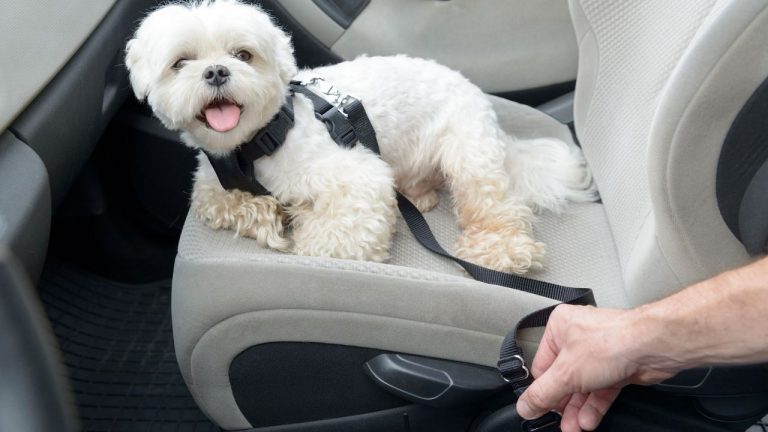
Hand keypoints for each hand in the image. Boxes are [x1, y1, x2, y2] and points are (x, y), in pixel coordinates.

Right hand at [516, 304, 675, 430]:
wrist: (652, 347)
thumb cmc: (612, 342)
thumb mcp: (566, 374)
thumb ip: (542, 394)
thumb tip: (525, 406)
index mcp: (559, 329)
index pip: (541, 366)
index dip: (541, 390)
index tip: (538, 409)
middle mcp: (577, 339)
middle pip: (562, 378)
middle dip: (562, 404)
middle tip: (558, 422)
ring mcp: (598, 354)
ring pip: (582, 387)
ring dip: (577, 409)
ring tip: (573, 428)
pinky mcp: (616, 367)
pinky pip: (599, 390)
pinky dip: (594, 406)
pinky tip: (588, 421)